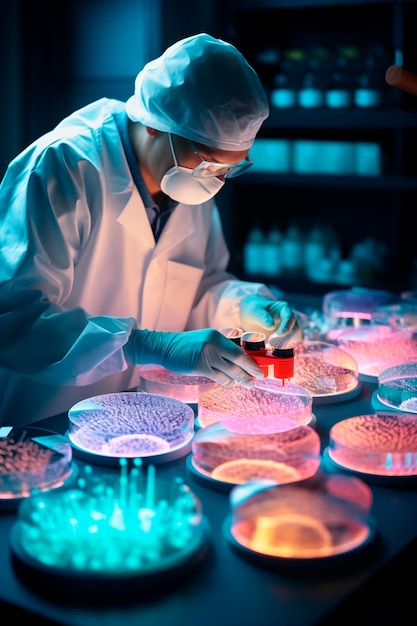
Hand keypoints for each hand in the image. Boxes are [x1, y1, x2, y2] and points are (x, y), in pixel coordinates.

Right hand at [125, 328, 263, 387]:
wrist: (165, 346)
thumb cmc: (185, 346)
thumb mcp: (205, 341)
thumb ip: (219, 348)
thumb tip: (236, 362)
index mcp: (217, 336)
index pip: (238, 350)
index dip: (250, 360)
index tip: (258, 368)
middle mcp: (214, 344)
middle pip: (239, 359)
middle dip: (251, 370)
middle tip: (258, 378)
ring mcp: (207, 355)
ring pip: (230, 370)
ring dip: (241, 379)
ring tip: (248, 384)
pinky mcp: (199, 366)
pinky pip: (218, 377)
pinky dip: (226, 382)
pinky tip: (230, 384)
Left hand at [240, 295, 302, 346]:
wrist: (249, 316)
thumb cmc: (254, 309)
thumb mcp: (255, 310)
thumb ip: (262, 317)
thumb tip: (271, 326)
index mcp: (284, 310)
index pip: (290, 318)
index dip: (286, 326)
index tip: (279, 334)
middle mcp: (288, 321)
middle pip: (295, 330)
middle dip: (287, 339)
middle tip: (273, 345)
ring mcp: (286, 331)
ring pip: (293, 340)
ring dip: (285, 346)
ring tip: (272, 349)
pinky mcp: (282, 340)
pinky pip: (286, 347)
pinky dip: (281, 350)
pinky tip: (271, 352)